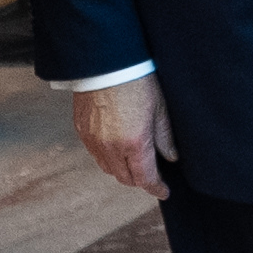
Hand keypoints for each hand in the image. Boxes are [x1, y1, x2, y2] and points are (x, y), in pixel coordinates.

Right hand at [76, 76, 176, 200]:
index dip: (156, 189)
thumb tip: (171, 157)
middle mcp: (111, 147)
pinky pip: (95, 154)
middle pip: (126, 178)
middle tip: (152, 174)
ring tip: (134, 161)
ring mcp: (93, 140)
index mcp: (134, 143)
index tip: (164, 191)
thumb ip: (165, 138)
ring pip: (108, 169)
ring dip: (122, 170)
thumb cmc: (136, 79)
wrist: (106, 60)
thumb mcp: (159, 108)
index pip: (145, 179)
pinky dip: (107, 157)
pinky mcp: (81, 130)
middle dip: (140, 180)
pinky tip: (116, 146)